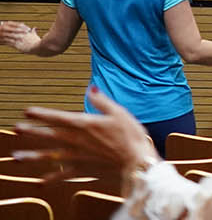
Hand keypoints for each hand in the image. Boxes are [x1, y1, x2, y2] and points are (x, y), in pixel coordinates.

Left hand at [0, 20, 38, 52]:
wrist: (37, 47)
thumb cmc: (37, 42)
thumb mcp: (35, 35)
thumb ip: (33, 31)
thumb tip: (35, 27)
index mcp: (24, 31)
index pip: (15, 28)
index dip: (10, 27)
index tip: (5, 25)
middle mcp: (20, 34)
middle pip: (10, 31)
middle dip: (5, 30)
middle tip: (0, 29)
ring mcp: (18, 39)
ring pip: (8, 36)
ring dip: (3, 36)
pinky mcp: (16, 45)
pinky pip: (8, 43)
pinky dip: (4, 42)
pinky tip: (0, 42)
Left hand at [13, 87, 160, 175]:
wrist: (136, 162)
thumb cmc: (131, 136)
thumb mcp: (120, 113)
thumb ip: (102, 101)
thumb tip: (91, 89)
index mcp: (86, 125)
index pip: (59, 117)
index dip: (42, 114)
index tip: (27, 111)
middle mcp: (77, 141)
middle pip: (50, 135)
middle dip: (32, 131)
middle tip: (16, 129)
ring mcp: (78, 156)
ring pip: (50, 156)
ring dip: (32, 156)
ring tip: (16, 157)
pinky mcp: (82, 170)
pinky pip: (63, 175)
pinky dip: (51, 179)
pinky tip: (39, 182)